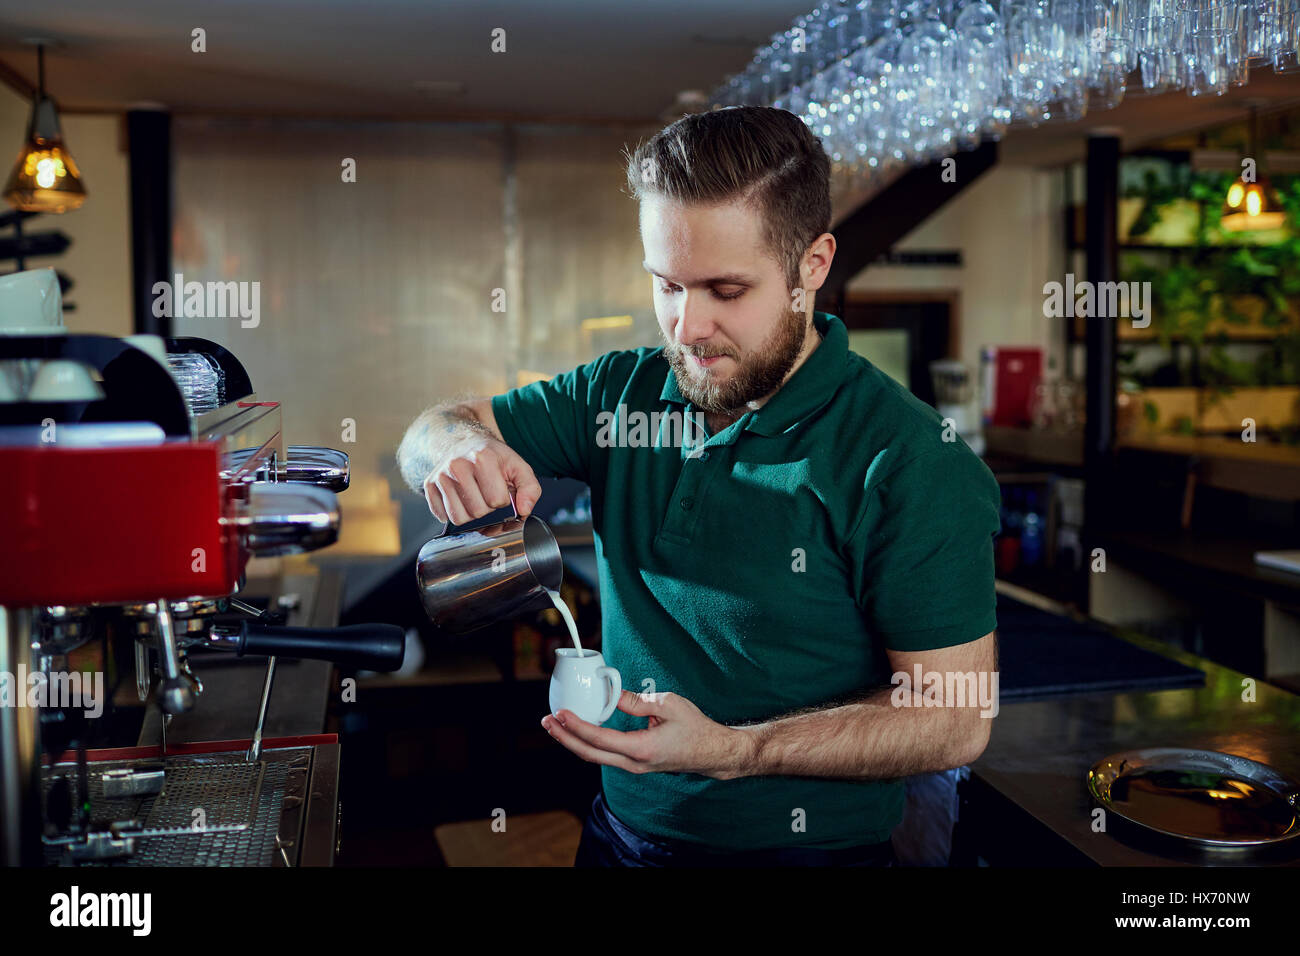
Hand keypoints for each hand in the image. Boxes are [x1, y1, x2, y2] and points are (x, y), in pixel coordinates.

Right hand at [423, 437, 541, 523]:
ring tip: (474, 495)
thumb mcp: (518, 466)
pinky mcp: (429, 485)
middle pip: (477, 511)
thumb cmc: (493, 457)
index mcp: (483, 458)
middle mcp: (458, 465)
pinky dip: (452, 512)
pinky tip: (459, 498)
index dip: (502, 499)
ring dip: (470, 512)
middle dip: (486, 507)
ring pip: (458, 517)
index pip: (496, 500)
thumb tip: (524, 509)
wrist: (464, 441)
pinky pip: (442, 515)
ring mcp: (441, 475)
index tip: (499, 487)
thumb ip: (530, 488)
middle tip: (485, 491)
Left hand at [540, 690, 755, 779]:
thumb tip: (613, 693)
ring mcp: (634, 766)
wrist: (712, 752)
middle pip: (589, 753)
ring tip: (556, 726)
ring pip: (595, 756)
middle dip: (565, 738)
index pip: (599, 739)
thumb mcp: (668, 705)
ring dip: (574, 741)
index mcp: (641, 748)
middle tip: (547, 722)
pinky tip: (579, 731)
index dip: (576, 726)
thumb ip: (637, 701)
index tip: (560, 714)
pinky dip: (588, 743)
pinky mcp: (635, 763)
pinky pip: (605, 755)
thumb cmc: (695, 728)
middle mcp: (634, 762)